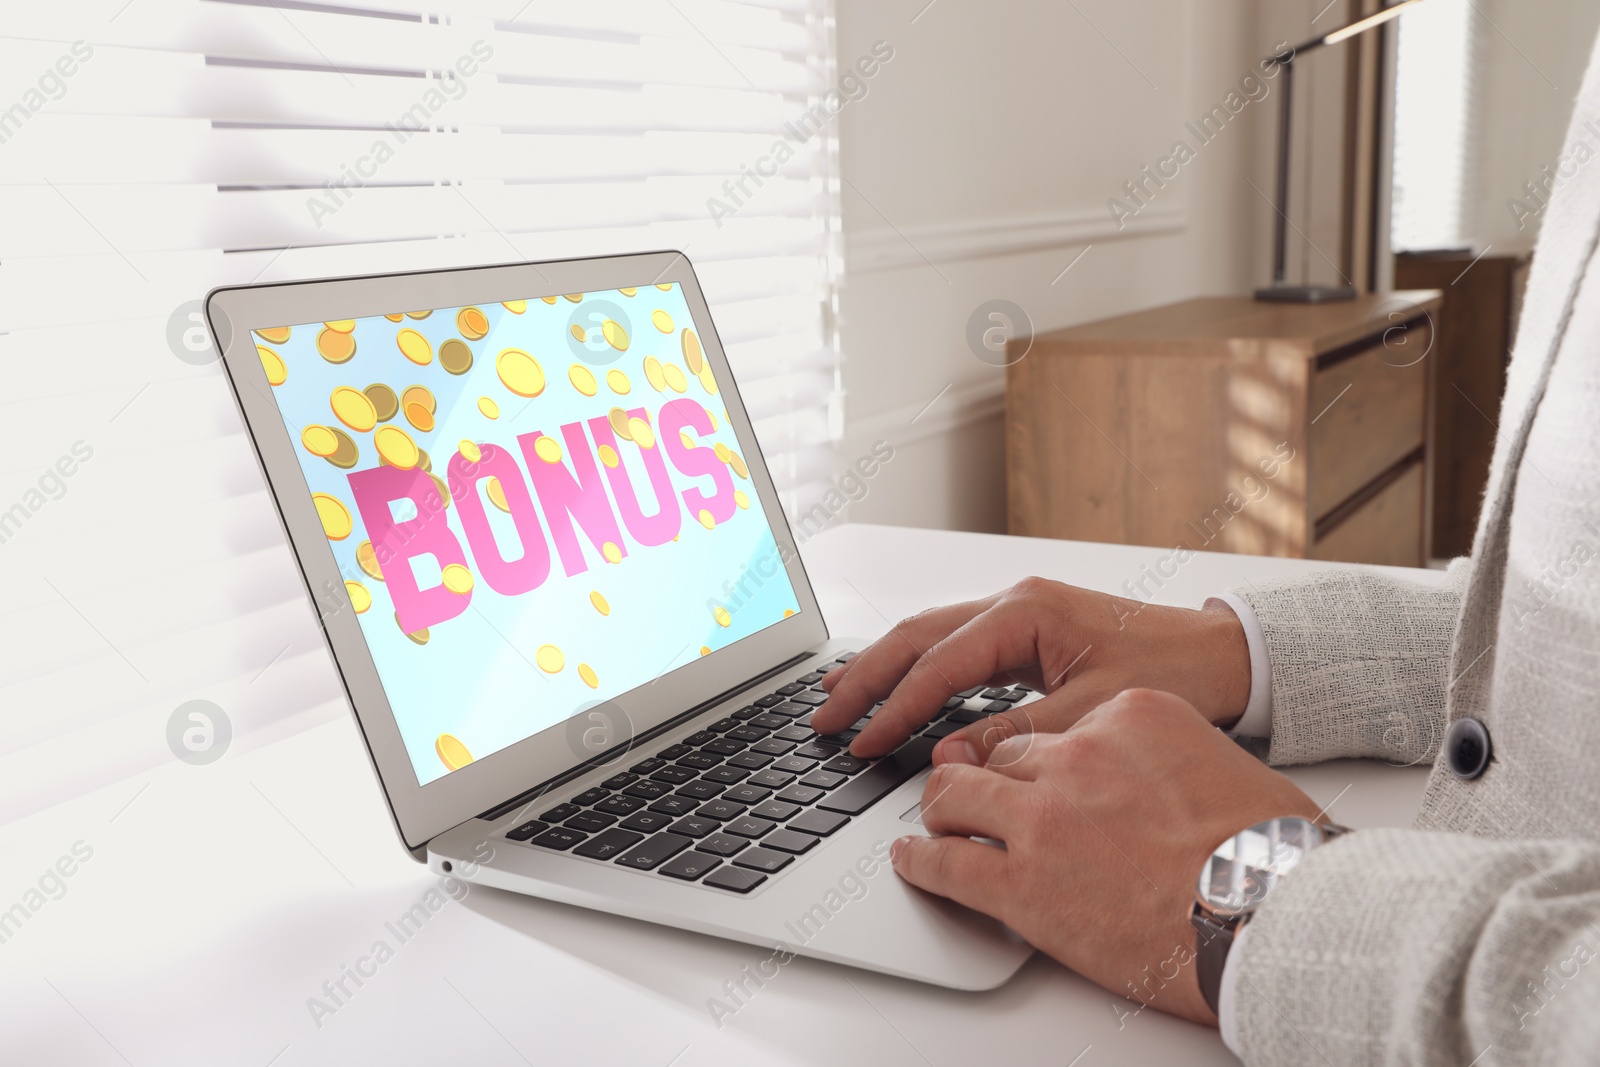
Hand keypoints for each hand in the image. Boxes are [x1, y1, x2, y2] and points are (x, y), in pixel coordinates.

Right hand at [810, 577, 1251, 760]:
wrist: (1227, 654)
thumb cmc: (1176, 670)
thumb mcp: (1092, 711)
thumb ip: (1018, 734)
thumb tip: (954, 757)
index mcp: (1025, 611)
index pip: (937, 665)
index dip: (894, 708)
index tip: (861, 742)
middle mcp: (1014, 602)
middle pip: (916, 637)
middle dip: (866, 678)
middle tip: (822, 717)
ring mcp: (1019, 612)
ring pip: (930, 636)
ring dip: (884, 668)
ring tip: (837, 694)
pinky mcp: (1027, 630)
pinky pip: (955, 647)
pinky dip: (919, 669)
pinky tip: (898, 686)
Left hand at [890, 688, 1323, 1024]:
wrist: (1274, 913)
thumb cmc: (1271, 853)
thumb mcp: (1223, 767)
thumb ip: (1172, 760)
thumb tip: (1163, 786)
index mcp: (1130, 716)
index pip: (1056, 729)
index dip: (1040, 760)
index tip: (1038, 776)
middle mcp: (1077, 756)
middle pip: (1001, 757)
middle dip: (983, 778)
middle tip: (970, 796)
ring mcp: (1043, 817)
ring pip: (956, 793)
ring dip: (940, 807)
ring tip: (933, 823)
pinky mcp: (1021, 882)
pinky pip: (946, 862)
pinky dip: (919, 861)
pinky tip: (912, 860)